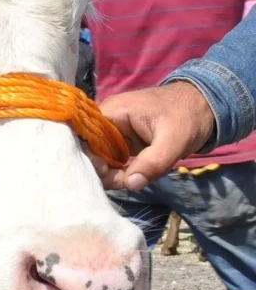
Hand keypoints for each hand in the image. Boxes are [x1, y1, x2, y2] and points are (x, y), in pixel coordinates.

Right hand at [97, 81, 215, 190]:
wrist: (206, 105)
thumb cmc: (188, 116)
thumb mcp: (175, 140)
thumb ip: (153, 163)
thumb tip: (130, 184)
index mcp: (112, 112)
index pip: (83, 136)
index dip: (88, 157)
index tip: (106, 173)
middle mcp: (106, 121)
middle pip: (88, 149)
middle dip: (100, 170)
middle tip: (122, 182)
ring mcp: (113, 132)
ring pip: (98, 157)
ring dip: (110, 173)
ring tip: (129, 180)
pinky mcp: (122, 141)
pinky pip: (110, 158)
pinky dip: (118, 171)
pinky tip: (131, 177)